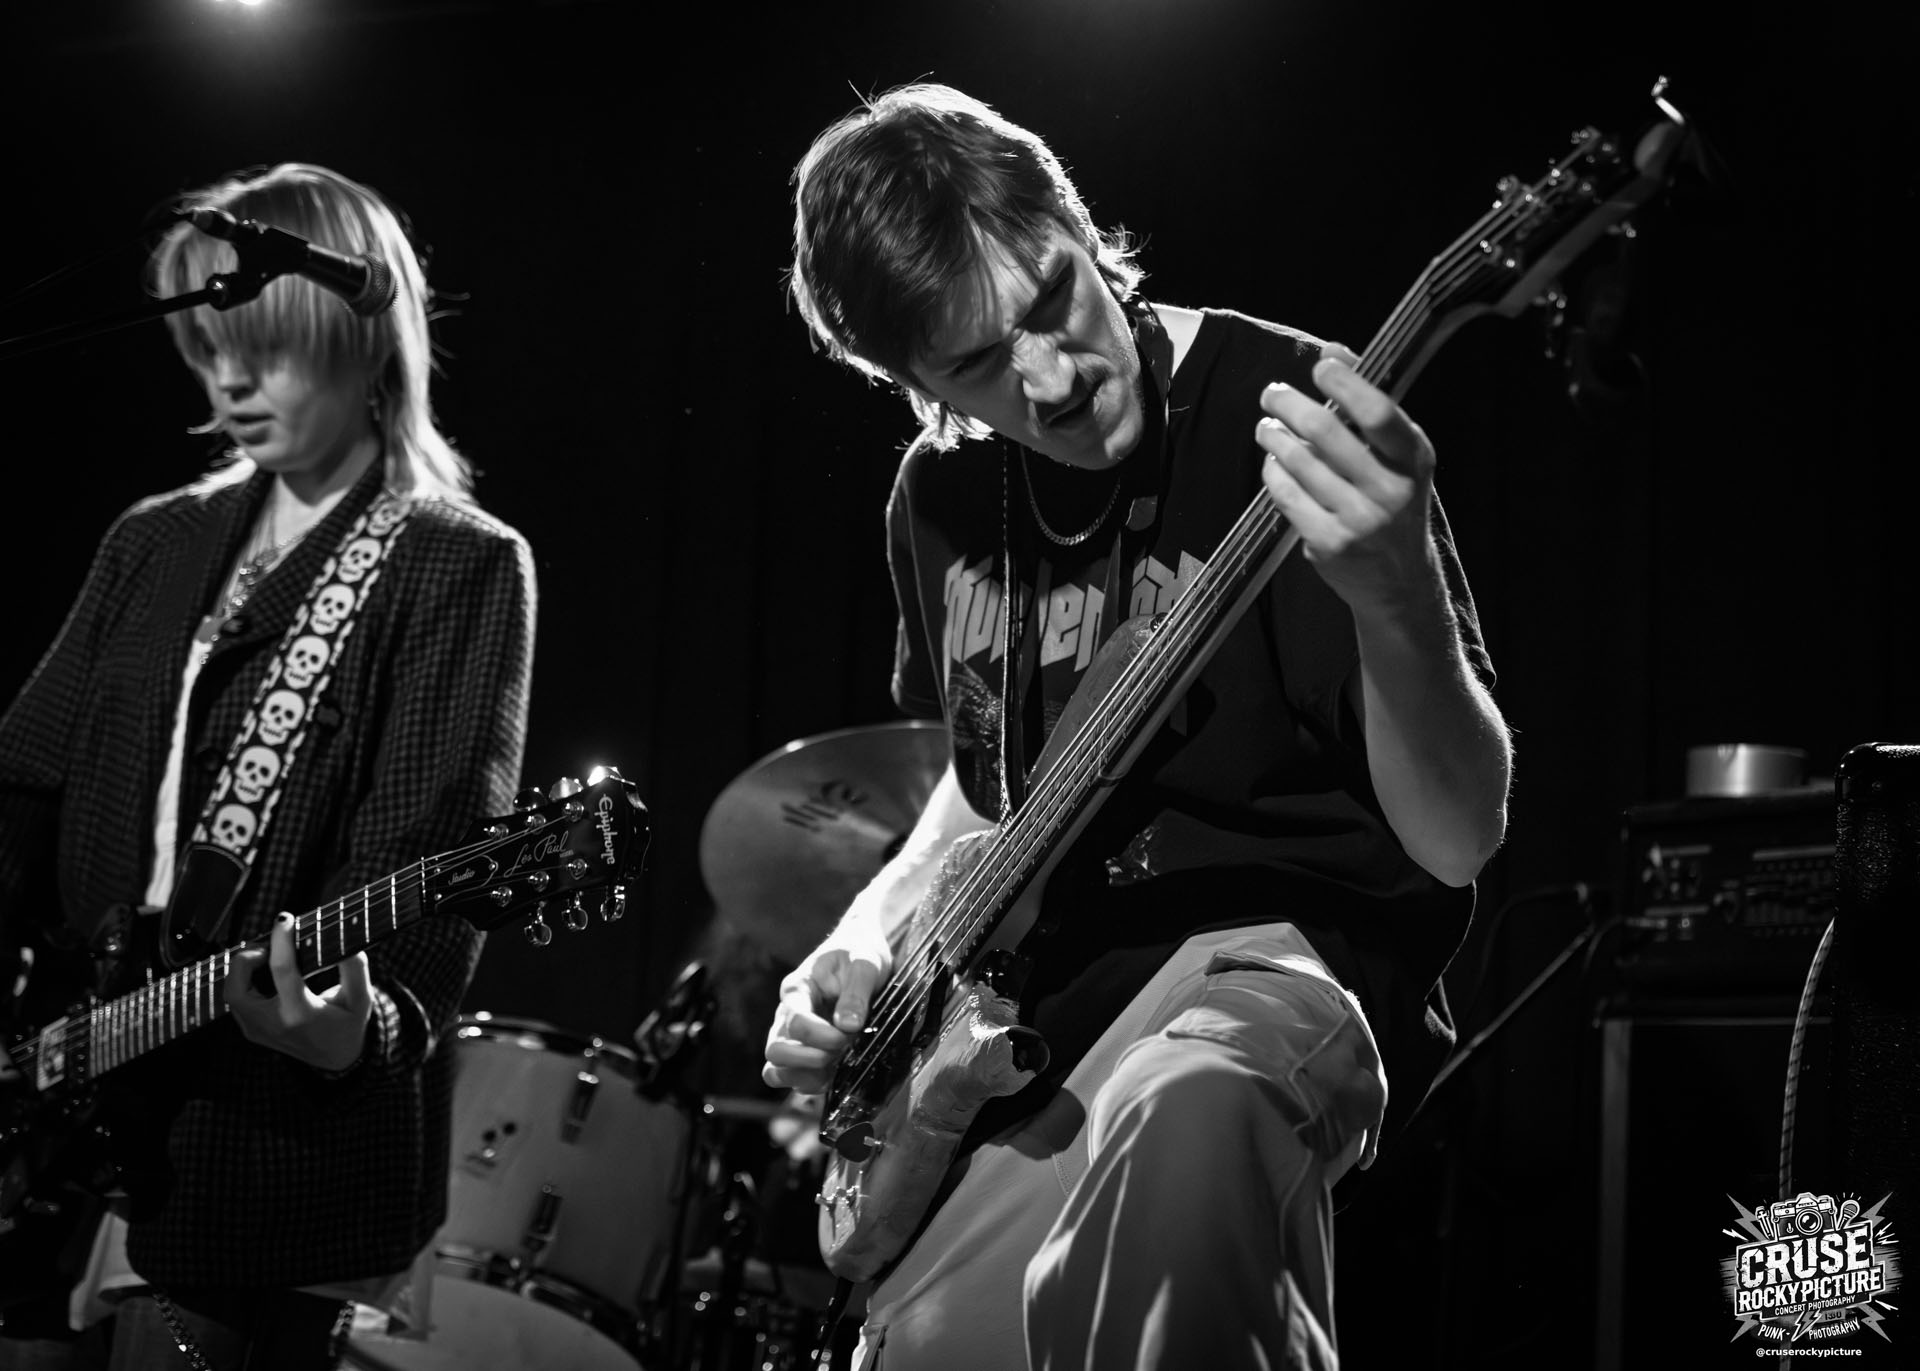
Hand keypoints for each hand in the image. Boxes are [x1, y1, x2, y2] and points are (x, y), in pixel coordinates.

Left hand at [225, 913, 372, 1071]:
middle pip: (237, 988)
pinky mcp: (252, 1031)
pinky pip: (238, 1001)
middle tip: (267, 947)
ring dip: (243, 971)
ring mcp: (259, 1031)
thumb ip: (355, 969)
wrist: (335, 1058)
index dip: (281, 941)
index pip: (282, 971)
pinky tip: (264, 972)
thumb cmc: (348, 1025)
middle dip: (246, 959)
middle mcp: (274, 1025)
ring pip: (232, 994)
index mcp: (301, 1014)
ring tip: (266, 958)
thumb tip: (346, 945)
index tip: (285, 920)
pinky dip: (245, 982)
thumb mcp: (361, 999)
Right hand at [762, 936, 891, 1094]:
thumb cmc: (858, 953)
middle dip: (809, 1060)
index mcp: (797, 989)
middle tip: (839, 1052)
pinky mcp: (801, 1050)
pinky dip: (809, 1084)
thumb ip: (856, 992)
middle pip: (775, 1051)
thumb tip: (848, 1026)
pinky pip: (790, 1078)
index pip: (795, 1022)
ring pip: (775, 1070)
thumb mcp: (864, 963)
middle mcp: (786, 1013)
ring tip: (835, 1067)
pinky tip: (834, 1074)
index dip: (821, 1036)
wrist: (857, 950)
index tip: (848, 1035)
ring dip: (806, 1076)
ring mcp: (790, 1034)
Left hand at [1256, 345, 1439, 615]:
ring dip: (1274, 436)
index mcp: (1413, 459)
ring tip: (1266, 426)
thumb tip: (1335, 350)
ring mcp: (1359, 520)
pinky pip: (1286, 495)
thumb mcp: (1396, 454)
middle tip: (1273, 393)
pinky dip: (1274, 472)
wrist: (1401, 580)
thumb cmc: (1394, 500)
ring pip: (1299, 463)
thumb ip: (1368, 402)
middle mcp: (1390, 490)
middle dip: (1290, 405)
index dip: (1345, 383)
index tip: (1320, 365)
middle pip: (1326, 432)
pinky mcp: (1329, 544)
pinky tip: (1272, 462)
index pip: (1377, 412)